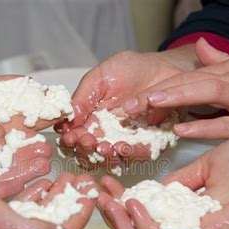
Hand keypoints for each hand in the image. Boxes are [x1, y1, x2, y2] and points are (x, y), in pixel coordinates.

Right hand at [58, 46, 197, 166]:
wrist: (162, 67)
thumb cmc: (129, 70)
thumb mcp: (99, 78)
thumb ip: (82, 97)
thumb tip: (66, 119)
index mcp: (89, 120)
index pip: (74, 137)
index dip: (69, 140)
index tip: (71, 135)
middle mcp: (105, 135)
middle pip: (88, 154)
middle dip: (85, 150)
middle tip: (88, 140)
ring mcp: (124, 141)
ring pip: (110, 160)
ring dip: (104, 157)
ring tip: (104, 147)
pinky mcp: (146, 144)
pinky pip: (137, 156)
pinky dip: (129, 155)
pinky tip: (123, 147)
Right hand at [97, 130, 228, 228]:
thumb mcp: (210, 163)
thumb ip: (183, 179)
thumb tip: (157, 186)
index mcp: (196, 214)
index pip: (151, 220)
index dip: (123, 205)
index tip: (106, 184)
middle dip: (117, 219)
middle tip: (99, 199)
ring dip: (125, 226)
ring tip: (108, 203)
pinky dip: (147, 226)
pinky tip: (132, 204)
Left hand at [126, 38, 228, 138]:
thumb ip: (222, 62)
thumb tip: (200, 49)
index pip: (191, 74)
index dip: (162, 85)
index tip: (137, 97)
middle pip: (193, 80)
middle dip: (160, 90)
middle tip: (130, 104)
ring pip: (210, 93)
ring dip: (178, 97)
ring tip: (149, 104)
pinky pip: (227, 124)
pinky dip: (205, 125)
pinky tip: (183, 129)